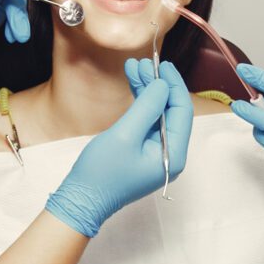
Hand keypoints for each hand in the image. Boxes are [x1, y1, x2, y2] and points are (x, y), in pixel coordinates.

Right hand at [45, 60, 194, 236]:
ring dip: (147, 90)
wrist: (81, 199)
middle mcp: (169, 154)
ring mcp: (156, 153)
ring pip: (157, 114)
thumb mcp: (125, 135)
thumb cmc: (101, 173)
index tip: (161, 65)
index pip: (182, 112)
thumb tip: (163, 85)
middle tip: (142, 63)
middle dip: (157, 85)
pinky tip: (132, 84)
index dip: (173, 85)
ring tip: (133, 67)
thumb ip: (147, 108)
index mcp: (173, 155)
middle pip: (171, 111)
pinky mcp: (142, 152)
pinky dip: (139, 103)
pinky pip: (146, 122)